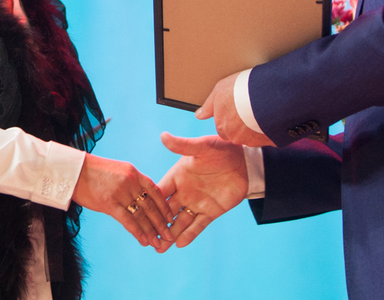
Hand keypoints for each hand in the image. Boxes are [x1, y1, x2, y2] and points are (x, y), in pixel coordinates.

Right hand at [72, 154, 174, 250]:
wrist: (72, 170)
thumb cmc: (92, 171)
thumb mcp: (117, 171)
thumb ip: (130, 182)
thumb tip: (139, 197)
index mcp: (133, 172)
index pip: (155, 190)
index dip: (164, 205)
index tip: (170, 218)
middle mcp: (130, 181)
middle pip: (151, 205)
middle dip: (161, 222)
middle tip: (169, 235)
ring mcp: (120, 192)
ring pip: (141, 215)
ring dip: (151, 231)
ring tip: (158, 243)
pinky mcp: (109, 203)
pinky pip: (128, 221)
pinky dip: (137, 232)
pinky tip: (144, 241)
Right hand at [157, 132, 247, 247]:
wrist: (245, 161)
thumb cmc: (222, 149)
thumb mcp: (203, 147)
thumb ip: (183, 145)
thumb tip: (163, 136)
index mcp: (178, 175)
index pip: (160, 192)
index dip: (150, 203)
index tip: (137, 213)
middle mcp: (184, 191)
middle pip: (166, 211)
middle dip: (157, 225)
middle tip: (146, 239)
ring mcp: (197, 202)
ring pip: (180, 221)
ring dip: (171, 233)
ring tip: (160, 248)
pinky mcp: (211, 211)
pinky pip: (198, 225)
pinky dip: (189, 234)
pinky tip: (179, 244)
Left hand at [195, 71, 274, 146]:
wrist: (264, 93)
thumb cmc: (240, 89)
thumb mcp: (219, 90)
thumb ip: (208, 106)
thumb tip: (199, 115)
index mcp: (221, 124)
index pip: (222, 128)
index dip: (229, 118)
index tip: (236, 110)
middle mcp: (233, 135)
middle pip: (234, 134)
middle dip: (239, 126)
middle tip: (247, 111)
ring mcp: (249, 139)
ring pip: (249, 137)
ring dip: (253, 129)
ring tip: (260, 113)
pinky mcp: (265, 141)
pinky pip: (265, 138)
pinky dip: (266, 131)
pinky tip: (269, 119)